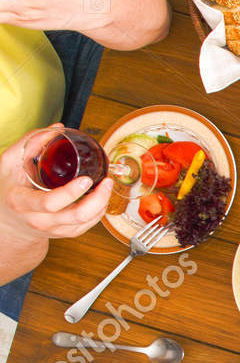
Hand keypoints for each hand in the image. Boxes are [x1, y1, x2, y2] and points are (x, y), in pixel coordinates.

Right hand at [1, 126, 113, 243]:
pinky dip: (99, 211)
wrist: (8, 220)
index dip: (71, 193)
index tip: (85, 179)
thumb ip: (30, 144)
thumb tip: (58, 129)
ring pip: (86, 222)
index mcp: (22, 202)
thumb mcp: (10, 163)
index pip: (50, 203)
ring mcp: (54, 229)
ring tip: (106, 186)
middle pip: (76, 215)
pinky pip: (88, 226)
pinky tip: (101, 198)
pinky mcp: (66, 233)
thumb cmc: (9, 187)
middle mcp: (39, 220)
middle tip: (106, 181)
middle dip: (98, 198)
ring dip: (102, 204)